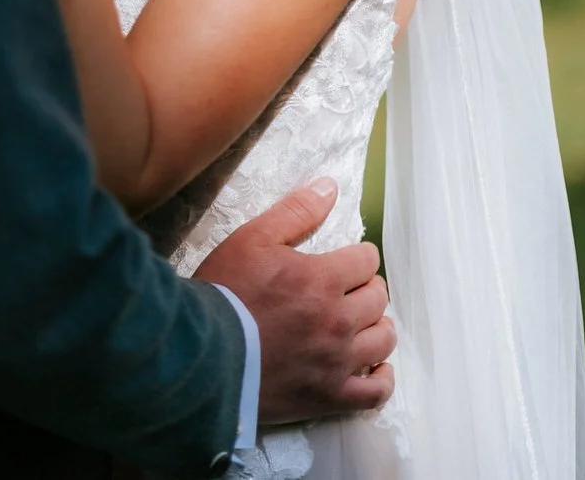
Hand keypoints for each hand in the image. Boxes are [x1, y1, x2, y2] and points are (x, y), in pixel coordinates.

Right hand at [194, 180, 394, 425]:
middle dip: (368, 287)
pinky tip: (374, 367)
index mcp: (322, 278)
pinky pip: (375, 393)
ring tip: (363, 323)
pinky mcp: (328, 397)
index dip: (360, 256)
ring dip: (378, 326)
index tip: (352, 259)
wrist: (202, 354)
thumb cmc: (226, 291)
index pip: (366, 260)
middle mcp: (338, 320)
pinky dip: (382, 378)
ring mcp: (336, 362)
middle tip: (352, 288)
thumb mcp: (253, 238)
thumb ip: (295, 211)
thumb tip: (330, 187)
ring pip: (383, 340)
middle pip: (377, 298)